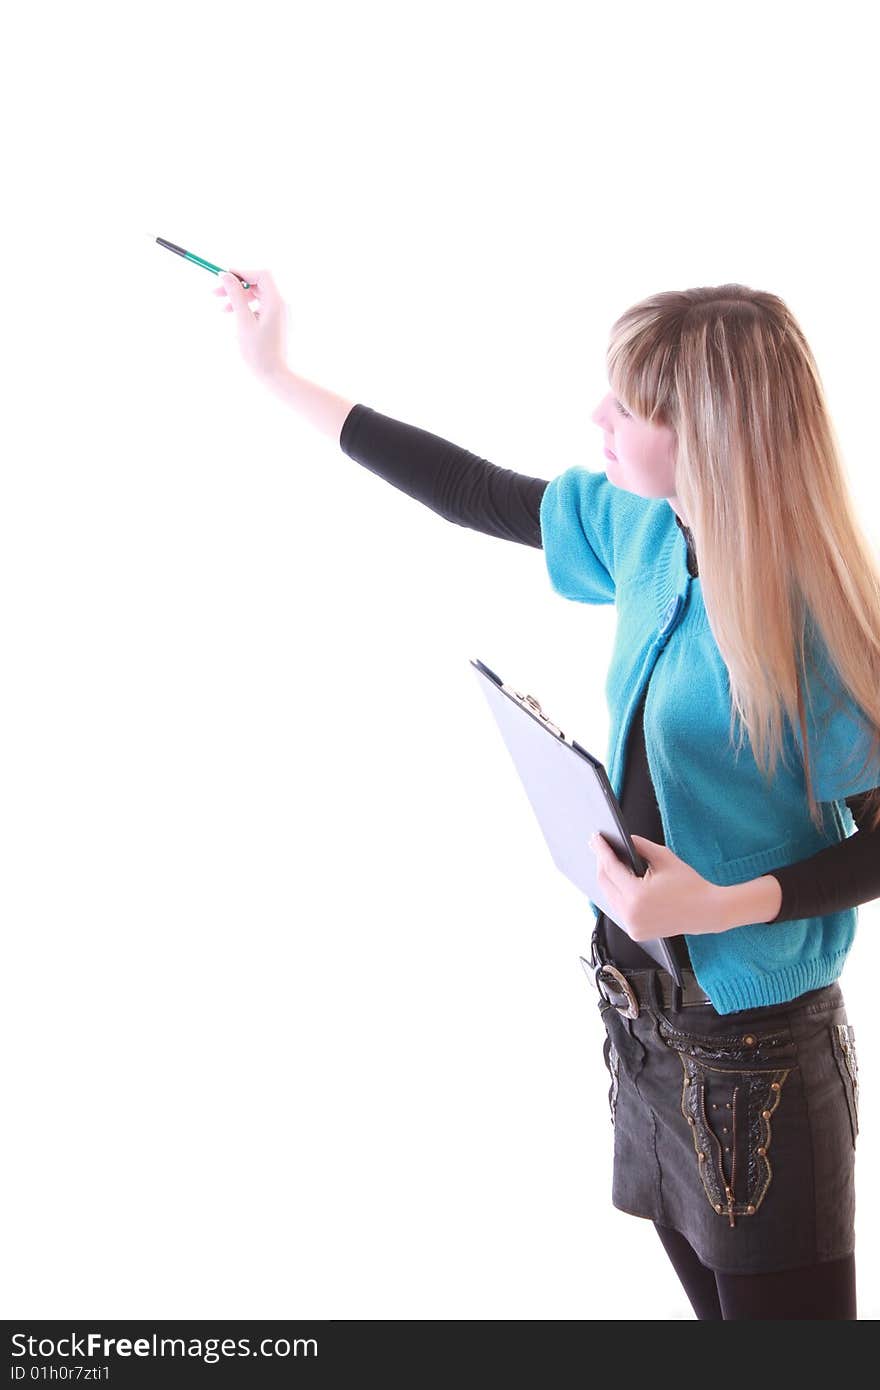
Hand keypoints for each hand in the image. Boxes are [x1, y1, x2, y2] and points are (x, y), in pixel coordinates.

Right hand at [214, 267, 290, 384]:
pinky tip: (234, 317)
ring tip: (222, 308)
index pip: (261, 275)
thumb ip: (235, 296)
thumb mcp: (243, 321)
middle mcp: (281, 305)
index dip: (242, 273)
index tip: (223, 278)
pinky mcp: (277, 322)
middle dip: (237, 286)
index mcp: (276, 302)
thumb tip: (225, 275)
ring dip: (239, 298)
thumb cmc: (259, 352)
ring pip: (258, 296)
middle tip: (215, 293)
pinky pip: (261, 307)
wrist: (276, 376)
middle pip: (258, 284)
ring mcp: (281, 314)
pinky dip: (246, 308)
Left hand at [588, 832, 723, 938]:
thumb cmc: (690, 885)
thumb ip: (640, 845)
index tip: (596, 838)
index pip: (610, 868)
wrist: (707, 912)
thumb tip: (624, 839)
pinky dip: (617, 894)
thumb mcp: (664, 858)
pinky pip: (619, 909)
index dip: (601, 850)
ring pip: (609, 897)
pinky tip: (617, 880)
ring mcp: (632, 926)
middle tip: (599, 846)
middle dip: (601, 862)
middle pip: (605, 883)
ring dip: (607, 878)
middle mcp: (631, 914)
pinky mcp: (635, 932)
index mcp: (637, 895)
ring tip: (606, 860)